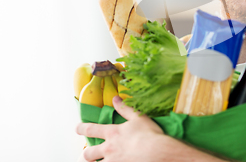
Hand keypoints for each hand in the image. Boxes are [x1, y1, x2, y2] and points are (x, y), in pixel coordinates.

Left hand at [76, 96, 226, 161]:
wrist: (157, 152)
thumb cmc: (149, 135)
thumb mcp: (139, 118)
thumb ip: (125, 108)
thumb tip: (116, 98)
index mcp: (112, 133)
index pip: (91, 129)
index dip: (81, 128)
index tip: (77, 128)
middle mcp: (108, 149)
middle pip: (88, 153)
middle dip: (86, 154)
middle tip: (86, 154)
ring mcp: (112, 161)